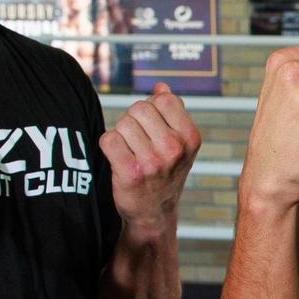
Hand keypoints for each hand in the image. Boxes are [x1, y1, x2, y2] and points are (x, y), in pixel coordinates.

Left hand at [100, 83, 200, 238]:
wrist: (153, 213)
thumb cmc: (165, 172)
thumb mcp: (179, 142)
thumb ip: (172, 111)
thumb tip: (161, 86)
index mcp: (190, 137)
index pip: (163, 99)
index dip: (152, 109)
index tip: (153, 127)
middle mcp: (174, 149)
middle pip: (139, 108)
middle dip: (134, 121)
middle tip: (138, 142)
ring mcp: (152, 162)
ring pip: (122, 123)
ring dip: (121, 134)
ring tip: (130, 151)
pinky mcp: (130, 173)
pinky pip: (108, 139)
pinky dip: (108, 145)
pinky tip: (118, 158)